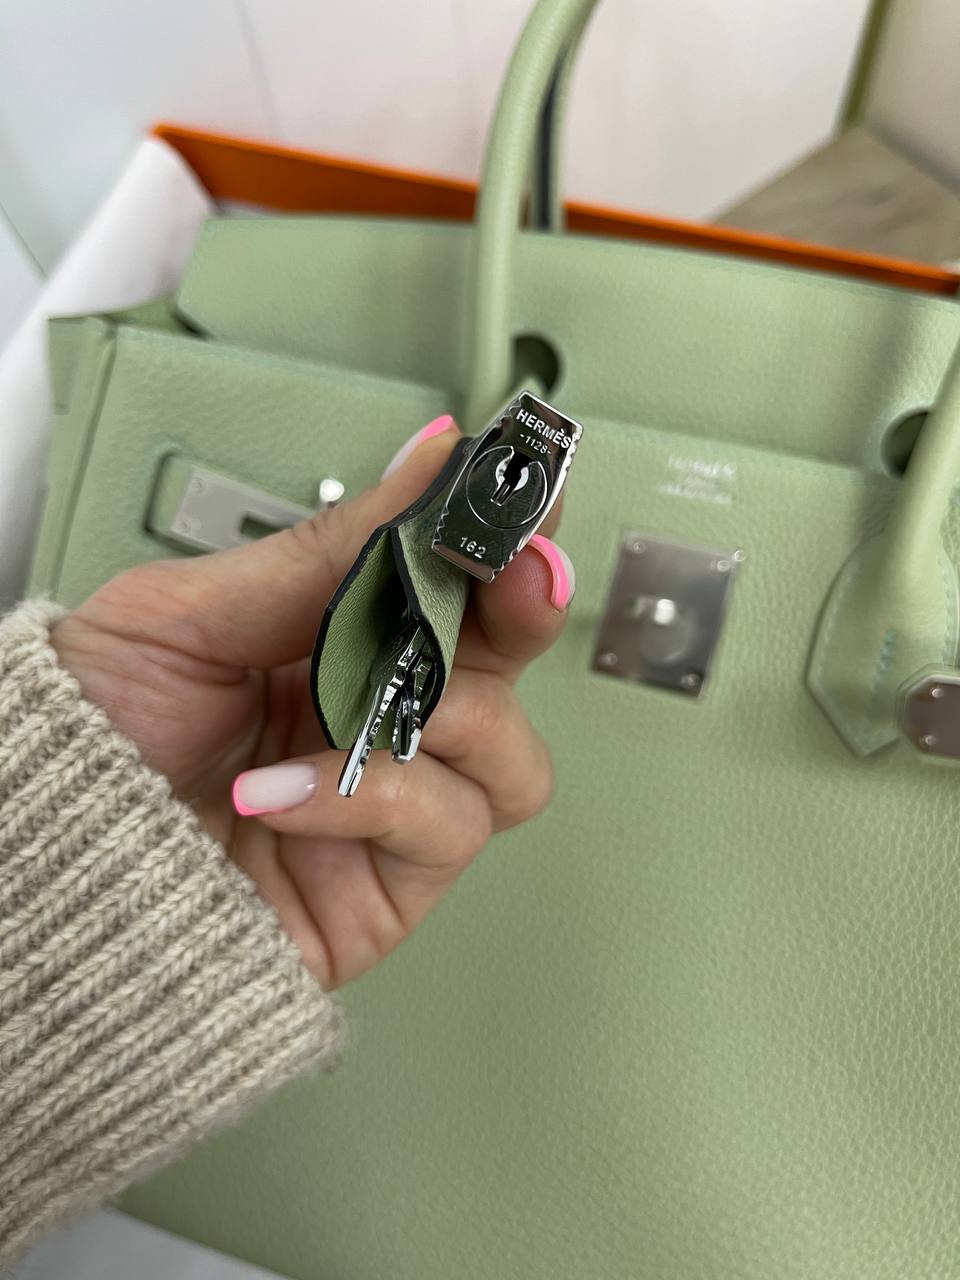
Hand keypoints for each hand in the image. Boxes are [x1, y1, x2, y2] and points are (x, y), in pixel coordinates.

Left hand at [50, 419, 574, 988]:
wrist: (39, 864)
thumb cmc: (96, 736)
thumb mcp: (193, 613)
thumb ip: (327, 548)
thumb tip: (431, 459)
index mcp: (340, 640)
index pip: (457, 581)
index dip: (505, 535)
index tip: (531, 489)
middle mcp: (382, 719)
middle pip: (511, 663)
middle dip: (527, 605)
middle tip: (518, 571)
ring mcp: (394, 805)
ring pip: (510, 755)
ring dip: (451, 716)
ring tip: (354, 710)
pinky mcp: (388, 885)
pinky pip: (442, 828)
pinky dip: (371, 798)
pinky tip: (283, 789)